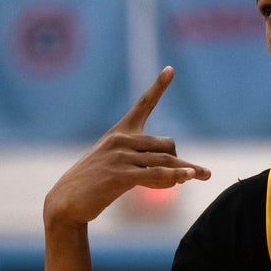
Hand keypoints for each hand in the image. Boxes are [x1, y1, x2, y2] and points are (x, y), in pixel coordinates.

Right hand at [43, 67, 210, 226]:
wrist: (66, 202)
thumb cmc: (93, 185)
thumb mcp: (117, 167)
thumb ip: (143, 165)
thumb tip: (176, 175)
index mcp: (119, 132)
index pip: (142, 105)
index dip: (157, 87)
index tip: (170, 69)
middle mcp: (120, 140)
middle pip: (166, 144)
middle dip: (180, 160)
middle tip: (192, 175)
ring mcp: (119, 156)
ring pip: (164, 159)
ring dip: (185, 170)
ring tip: (204, 175)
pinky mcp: (119, 175)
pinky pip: (154, 174)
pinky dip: (172, 176)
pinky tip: (187, 178)